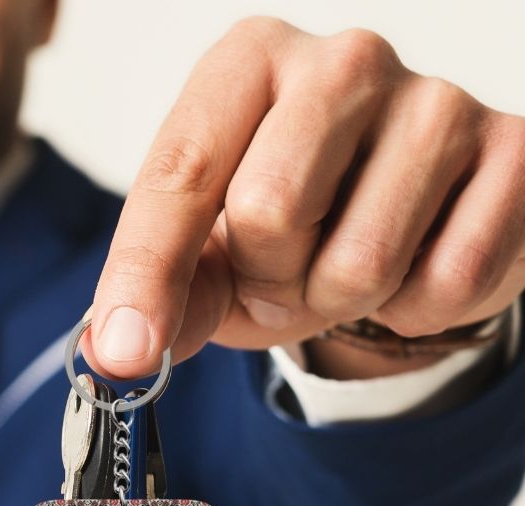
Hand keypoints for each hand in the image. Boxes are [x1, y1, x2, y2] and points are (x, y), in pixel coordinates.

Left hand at [83, 17, 524, 379]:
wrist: (394, 225)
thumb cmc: (285, 230)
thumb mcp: (206, 257)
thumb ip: (160, 294)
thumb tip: (114, 353)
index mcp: (247, 65)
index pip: (181, 173)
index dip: (146, 273)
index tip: (126, 350)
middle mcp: (343, 60)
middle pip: (269, 213)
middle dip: (268, 281)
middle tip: (284, 273)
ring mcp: (438, 100)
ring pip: (361, 262)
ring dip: (340, 301)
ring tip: (346, 265)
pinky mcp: (514, 152)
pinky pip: (447, 282)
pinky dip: (415, 308)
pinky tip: (413, 264)